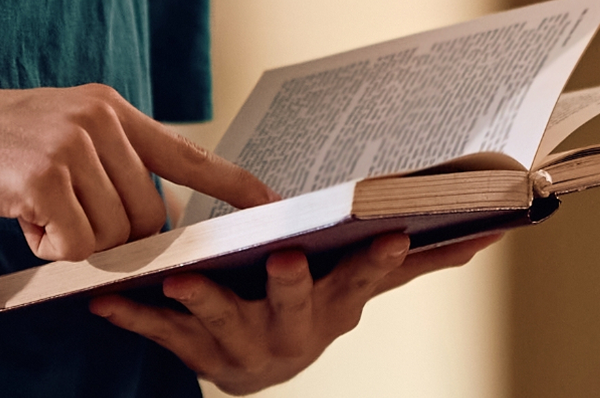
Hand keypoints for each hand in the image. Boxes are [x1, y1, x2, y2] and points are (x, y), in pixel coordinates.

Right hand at [0, 84, 278, 259]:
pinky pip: (72, 245)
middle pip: (148, 216)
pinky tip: (17, 219)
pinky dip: (46, 249)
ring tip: (32, 214)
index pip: (189, 153)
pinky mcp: (40, 176)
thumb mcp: (50, 136)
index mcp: (107, 109)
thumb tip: (147, 224)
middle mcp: (98, 120)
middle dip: (118, 243)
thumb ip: (101, 167)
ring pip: (112, 236)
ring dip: (74, 244)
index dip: (235, 185)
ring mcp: (70, 145)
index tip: (275, 205)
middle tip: (63, 230)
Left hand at [89, 231, 499, 392]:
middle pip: (294, 305)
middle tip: (285, 259)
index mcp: (336, 306)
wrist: (256, 367)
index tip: (393, 232)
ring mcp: (239, 346)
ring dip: (203, 300)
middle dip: (291, 284)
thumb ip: (422, 262)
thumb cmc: (313, 306)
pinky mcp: (190, 352)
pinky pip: (159, 335)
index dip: (377, 261)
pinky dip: (133, 316)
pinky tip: (104, 298)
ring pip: (222, 322)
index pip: (364, 281)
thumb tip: (494, 231)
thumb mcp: (364, 286)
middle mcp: (292, 331)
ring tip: (183, 277)